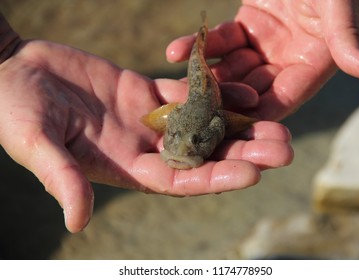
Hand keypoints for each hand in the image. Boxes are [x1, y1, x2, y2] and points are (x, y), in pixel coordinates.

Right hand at [0, 39, 292, 231]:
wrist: (13, 71)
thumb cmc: (15, 110)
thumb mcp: (36, 143)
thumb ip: (61, 178)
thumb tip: (77, 223)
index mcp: (123, 168)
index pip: (179, 180)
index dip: (216, 178)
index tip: (253, 173)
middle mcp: (143, 148)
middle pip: (202, 154)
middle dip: (242, 152)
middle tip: (285, 147)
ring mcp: (147, 119)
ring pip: (202, 123)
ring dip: (238, 122)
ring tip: (277, 119)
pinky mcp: (145, 90)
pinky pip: (186, 92)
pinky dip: (213, 90)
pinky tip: (243, 88)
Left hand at [166, 0, 358, 120]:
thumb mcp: (340, 5)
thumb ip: (347, 38)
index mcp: (312, 66)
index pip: (282, 98)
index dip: (255, 114)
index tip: (228, 128)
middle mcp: (286, 62)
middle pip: (250, 89)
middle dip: (220, 102)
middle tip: (191, 114)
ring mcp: (264, 46)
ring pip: (230, 69)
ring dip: (203, 78)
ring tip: (174, 88)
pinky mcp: (247, 27)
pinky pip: (220, 41)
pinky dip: (200, 45)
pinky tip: (173, 51)